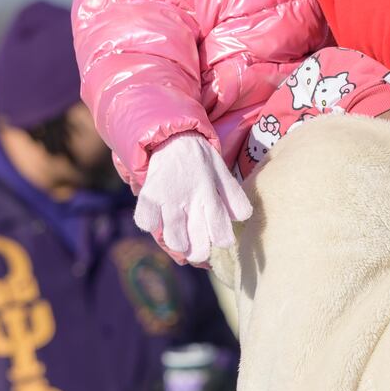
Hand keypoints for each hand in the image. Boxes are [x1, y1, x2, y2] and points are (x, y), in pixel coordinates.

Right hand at [136, 133, 251, 266]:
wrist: (175, 138)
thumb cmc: (202, 162)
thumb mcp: (223, 176)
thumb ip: (235, 198)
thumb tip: (243, 219)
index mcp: (211, 196)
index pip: (221, 233)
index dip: (221, 242)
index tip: (219, 239)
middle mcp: (190, 200)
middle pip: (196, 245)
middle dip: (198, 252)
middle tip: (197, 246)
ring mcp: (168, 199)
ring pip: (174, 240)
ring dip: (177, 243)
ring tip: (180, 235)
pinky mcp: (149, 195)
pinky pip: (146, 223)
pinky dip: (151, 224)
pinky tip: (158, 218)